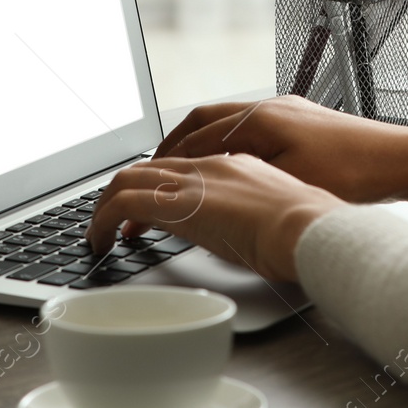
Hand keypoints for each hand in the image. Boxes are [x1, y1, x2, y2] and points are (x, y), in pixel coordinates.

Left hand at [85, 154, 343, 282]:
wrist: (309, 227)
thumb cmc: (304, 231)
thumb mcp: (271, 219)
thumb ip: (249, 219)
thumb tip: (237, 238)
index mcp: (234, 165)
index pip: (180, 168)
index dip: (156, 188)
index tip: (146, 213)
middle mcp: (209, 166)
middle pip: (148, 167)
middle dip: (122, 192)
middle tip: (112, 220)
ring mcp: (192, 180)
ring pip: (129, 179)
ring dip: (107, 207)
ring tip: (99, 233)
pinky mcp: (177, 202)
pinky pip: (124, 202)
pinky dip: (104, 221)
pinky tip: (101, 242)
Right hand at [156, 94, 407, 205]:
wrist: (402, 160)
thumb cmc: (355, 174)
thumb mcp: (288, 181)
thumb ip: (241, 177)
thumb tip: (203, 180)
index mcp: (261, 119)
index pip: (196, 136)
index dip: (165, 160)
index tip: (144, 179)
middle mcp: (271, 107)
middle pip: (204, 121)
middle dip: (174, 145)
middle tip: (151, 170)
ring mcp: (288, 112)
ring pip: (227, 123)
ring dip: (200, 143)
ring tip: (182, 168)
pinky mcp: (303, 123)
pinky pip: (250, 127)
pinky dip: (227, 144)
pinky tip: (229, 165)